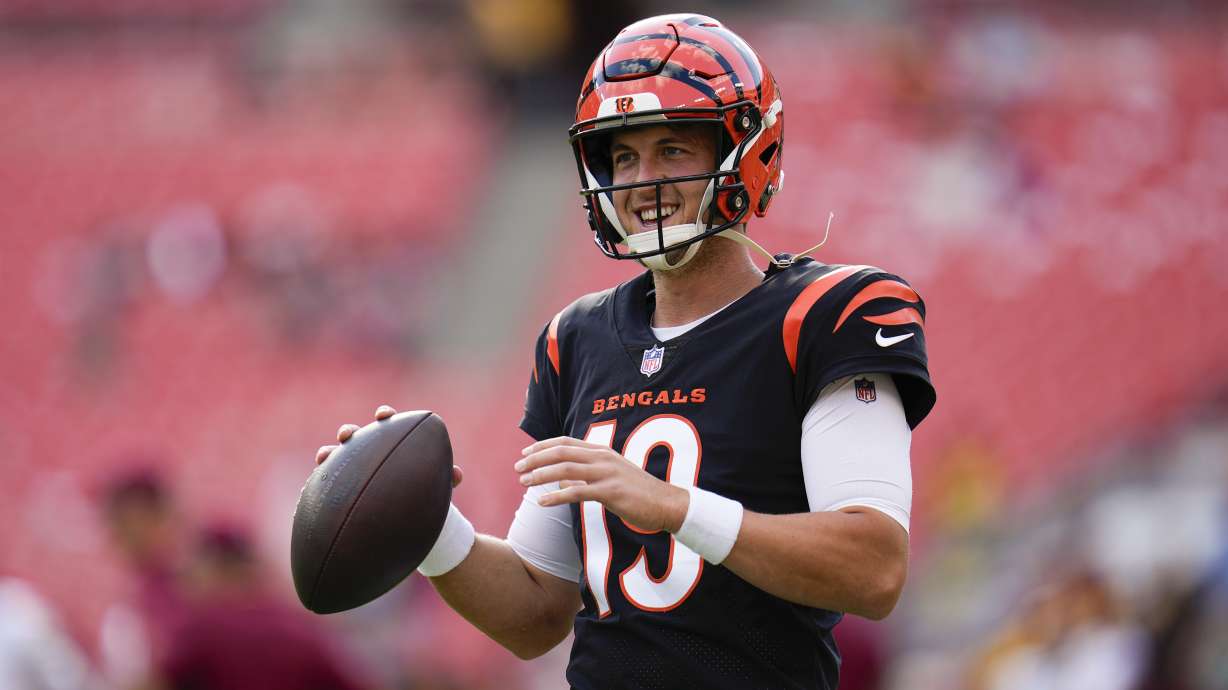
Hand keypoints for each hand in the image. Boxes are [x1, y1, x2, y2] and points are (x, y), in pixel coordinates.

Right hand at [315, 405, 462, 487]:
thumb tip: (457, 475)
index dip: (384, 416)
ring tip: (323, 457)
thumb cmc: (422, 494)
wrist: (407, 520)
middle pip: (354, 437)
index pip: (386, 423)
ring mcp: (351, 471)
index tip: (384, 416)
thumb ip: (445, 478)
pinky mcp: (339, 491)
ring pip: (333, 459)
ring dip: (327, 454)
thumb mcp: (435, 486)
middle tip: (347, 435)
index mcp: (391, 444)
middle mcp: (367, 454)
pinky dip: (319, 486)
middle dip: (348, 432)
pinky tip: (313, 491)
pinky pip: (326, 487)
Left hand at [515, 437, 687, 533]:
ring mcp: (606, 474)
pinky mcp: (610, 492)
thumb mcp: (611, 476)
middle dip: (536, 458)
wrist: (666, 504)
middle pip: (561, 452)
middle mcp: (602, 458)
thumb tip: (562, 479)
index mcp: (602, 451)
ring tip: (524, 482)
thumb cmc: (638, 492)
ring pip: (565, 469)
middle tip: (518, 467)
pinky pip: (576, 492)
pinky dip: (555, 496)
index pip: (565, 442)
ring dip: (540, 475)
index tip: (525, 453)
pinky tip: (541, 502)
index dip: (542, 446)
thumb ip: (587, 475)